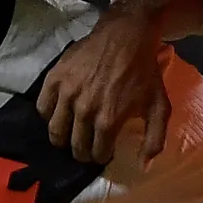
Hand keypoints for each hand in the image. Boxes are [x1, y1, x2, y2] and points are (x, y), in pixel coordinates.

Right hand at [38, 10, 169, 168]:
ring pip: (55, 132)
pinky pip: (43, 108)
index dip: (101, 156)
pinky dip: (49, 115)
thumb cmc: (143, 72)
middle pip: (75, 146)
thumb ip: (154, 139)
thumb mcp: (159, 106)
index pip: (96, 153)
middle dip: (82, 152)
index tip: (103, 151)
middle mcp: (84, 110)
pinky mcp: (55, 79)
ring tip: (70, 134)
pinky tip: (59, 113)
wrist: (125, 36)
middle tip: (87, 146)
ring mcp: (67, 94)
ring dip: (63, 138)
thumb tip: (144, 166)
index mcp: (108, 119)